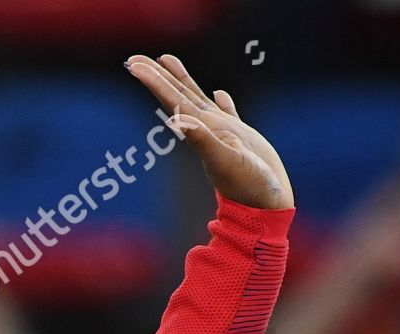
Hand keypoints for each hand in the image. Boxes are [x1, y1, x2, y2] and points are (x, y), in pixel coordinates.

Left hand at [126, 54, 294, 210]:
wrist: (265, 208)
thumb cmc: (248, 186)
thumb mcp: (225, 160)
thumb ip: (202, 139)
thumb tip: (176, 119)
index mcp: (201, 130)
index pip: (172, 100)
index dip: (154, 81)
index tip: (133, 65)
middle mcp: (207, 130)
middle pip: (177, 96)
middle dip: (157, 76)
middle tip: (135, 59)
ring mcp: (223, 134)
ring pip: (198, 100)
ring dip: (182, 81)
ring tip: (167, 60)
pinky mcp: (242, 140)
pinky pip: (228, 114)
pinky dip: (222, 102)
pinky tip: (219, 94)